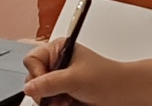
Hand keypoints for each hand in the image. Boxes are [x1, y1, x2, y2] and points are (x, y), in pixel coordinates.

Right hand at [24, 40, 151, 105]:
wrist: (123, 94)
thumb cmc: (106, 78)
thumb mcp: (75, 78)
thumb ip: (50, 83)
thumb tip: (29, 87)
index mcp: (58, 50)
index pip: (32, 59)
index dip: (36, 73)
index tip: (45, 83)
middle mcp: (57, 64)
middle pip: (33, 79)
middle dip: (44, 91)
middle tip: (58, 95)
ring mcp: (59, 81)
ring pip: (40, 94)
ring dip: (51, 101)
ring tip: (66, 100)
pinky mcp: (62, 95)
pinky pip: (49, 103)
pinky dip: (56, 106)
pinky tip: (69, 104)